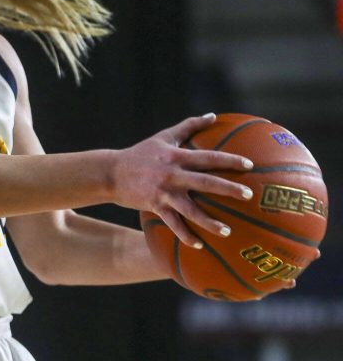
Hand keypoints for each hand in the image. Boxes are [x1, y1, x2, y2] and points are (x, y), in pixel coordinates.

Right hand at [111, 113, 253, 248]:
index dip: (229, 160)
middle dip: (228, 189)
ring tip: (227, 231)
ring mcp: (163, 192)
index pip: (208, 157)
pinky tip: (198, 245)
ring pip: (191, 209)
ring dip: (209, 221)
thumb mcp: (163, 136)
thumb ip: (189, 126)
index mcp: (176, 156)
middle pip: (205, 182)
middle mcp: (172, 174)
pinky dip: (185, 235)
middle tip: (248, 195)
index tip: (249, 165)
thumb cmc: (140, 153)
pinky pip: (173, 223)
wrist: (111, 172)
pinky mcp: (154, 206)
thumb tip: (213, 115)